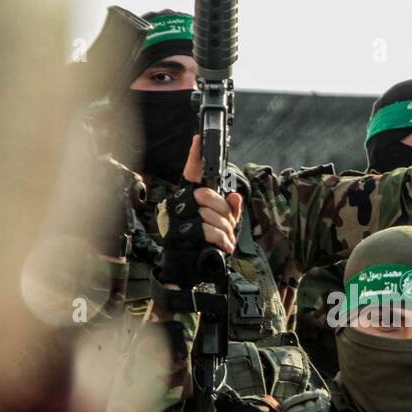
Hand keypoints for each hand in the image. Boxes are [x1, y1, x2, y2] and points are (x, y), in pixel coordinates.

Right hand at [156, 136, 241, 287]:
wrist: (186, 272)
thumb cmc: (202, 247)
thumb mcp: (221, 226)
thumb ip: (230, 211)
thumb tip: (235, 196)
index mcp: (187, 200)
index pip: (191, 174)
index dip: (194, 157)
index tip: (198, 139)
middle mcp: (178, 206)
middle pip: (206, 195)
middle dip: (224, 212)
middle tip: (228, 226)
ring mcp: (176, 220)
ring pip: (210, 214)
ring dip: (225, 230)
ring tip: (226, 241)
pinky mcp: (179, 235)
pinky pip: (208, 231)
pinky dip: (222, 240)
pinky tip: (224, 247)